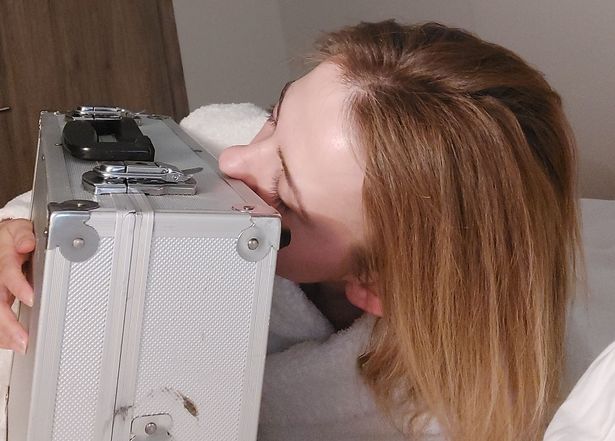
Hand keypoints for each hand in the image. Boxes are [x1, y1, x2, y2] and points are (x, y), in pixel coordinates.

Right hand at [0, 219, 34, 352]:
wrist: (0, 241)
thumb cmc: (11, 239)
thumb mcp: (18, 230)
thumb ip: (24, 235)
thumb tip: (27, 243)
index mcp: (2, 258)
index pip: (6, 271)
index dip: (17, 285)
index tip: (30, 297)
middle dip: (7, 322)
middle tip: (23, 338)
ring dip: (3, 332)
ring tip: (19, 344)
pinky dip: (1, 334)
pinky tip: (10, 342)